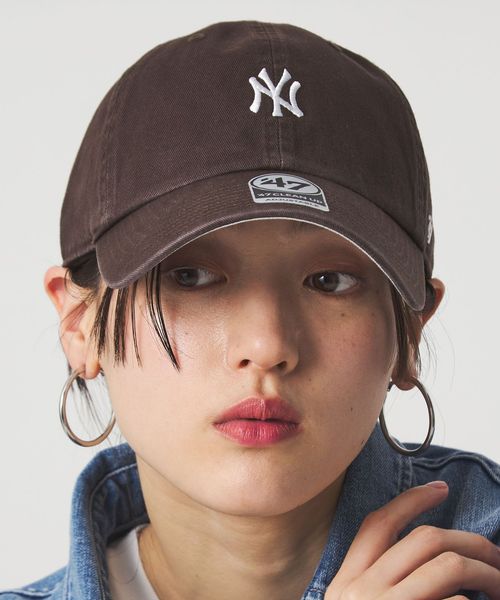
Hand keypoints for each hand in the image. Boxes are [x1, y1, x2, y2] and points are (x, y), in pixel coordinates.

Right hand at [324, 481, 499, 598]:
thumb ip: (376, 582)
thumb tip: (426, 557)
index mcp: (345, 583)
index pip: (377, 524)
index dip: (410, 500)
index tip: (440, 489)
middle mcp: (361, 591)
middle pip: (424, 539)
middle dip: (470, 541)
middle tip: (496, 555)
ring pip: (448, 564)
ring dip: (485, 572)